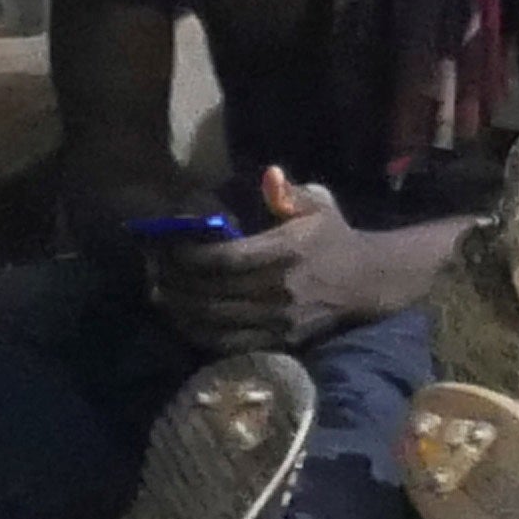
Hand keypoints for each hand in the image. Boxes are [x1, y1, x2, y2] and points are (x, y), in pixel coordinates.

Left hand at [150, 168, 382, 351]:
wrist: (368, 282)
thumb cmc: (333, 238)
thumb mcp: (318, 204)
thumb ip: (290, 192)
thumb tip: (269, 175)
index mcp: (285, 252)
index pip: (225, 260)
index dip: (189, 256)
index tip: (166, 247)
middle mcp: (279, 290)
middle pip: (211, 292)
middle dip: (174, 282)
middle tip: (150, 270)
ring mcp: (279, 321)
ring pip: (215, 321)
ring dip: (179, 309)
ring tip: (158, 293)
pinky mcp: (279, 342)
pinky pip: (229, 343)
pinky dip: (199, 334)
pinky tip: (183, 319)